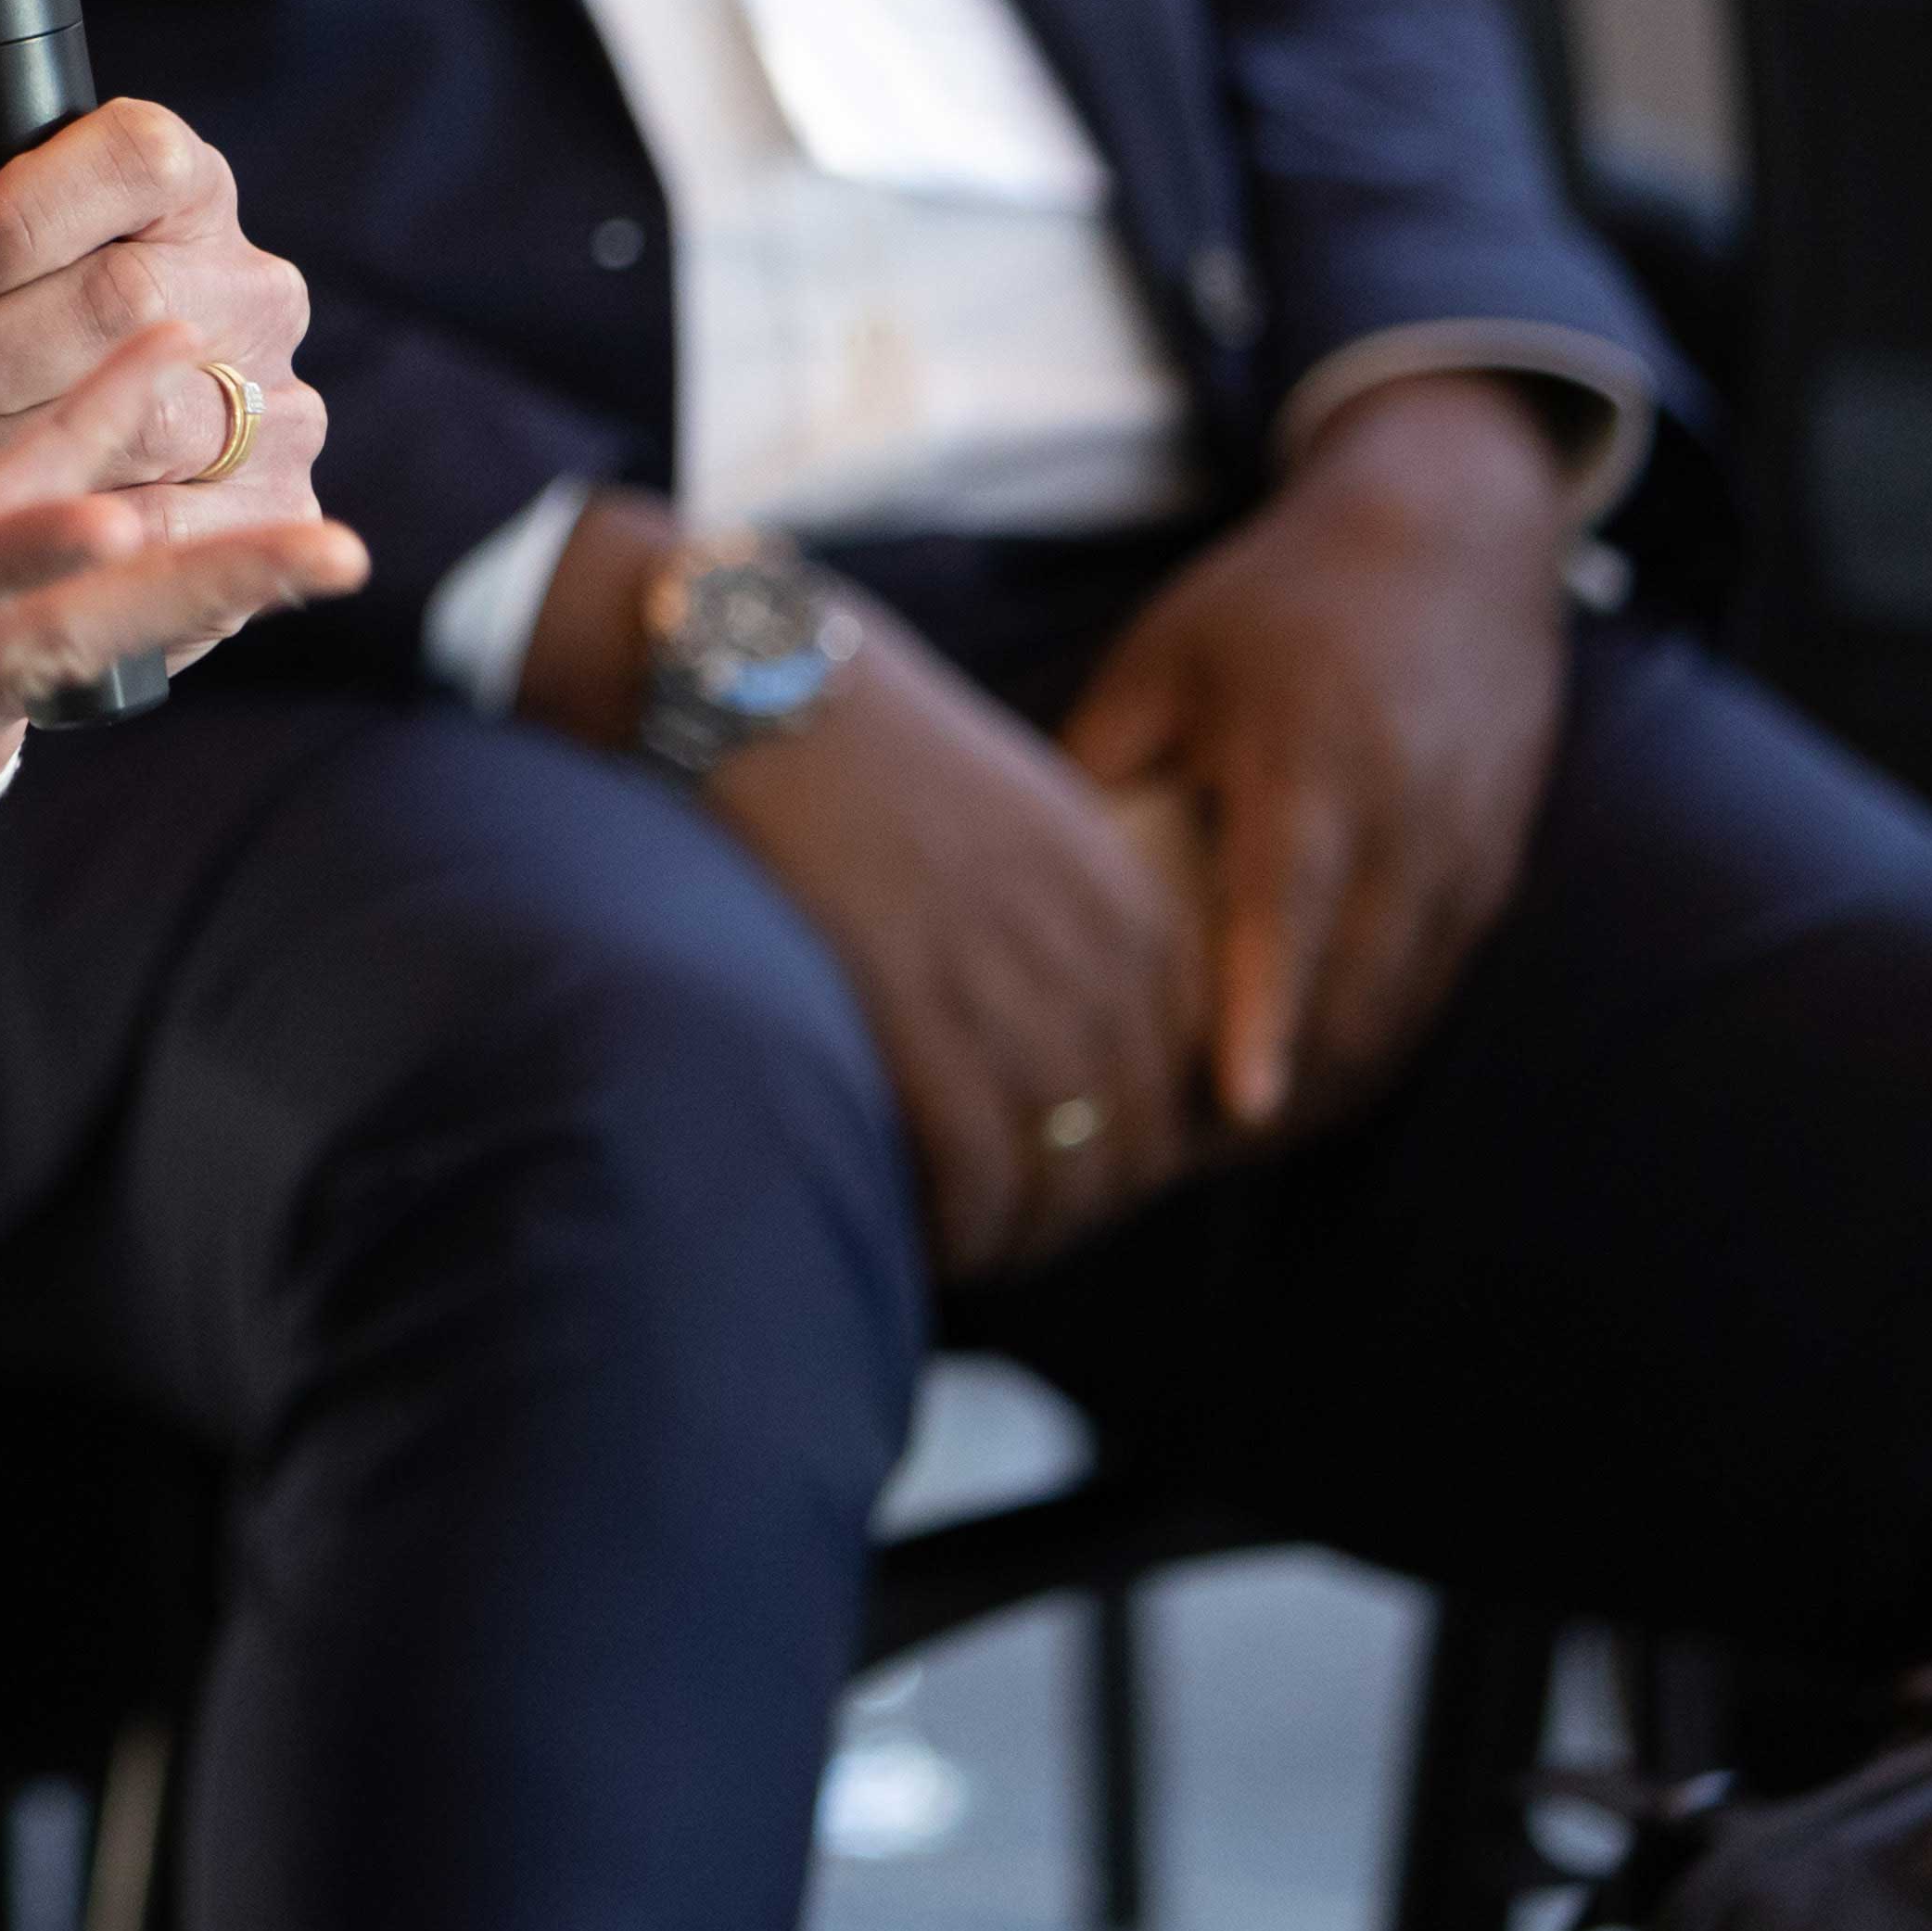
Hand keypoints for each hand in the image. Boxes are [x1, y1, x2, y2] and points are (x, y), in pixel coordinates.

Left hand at [0, 105, 328, 575]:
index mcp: (168, 179)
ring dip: (9, 446)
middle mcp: (245, 282)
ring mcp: (274, 398)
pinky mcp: (266, 507)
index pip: (133, 160)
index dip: (15, 220)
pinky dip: (59, 527)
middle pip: (131, 300)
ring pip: (152, 421)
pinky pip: (175, 525)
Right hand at [685, 598, 1216, 1283]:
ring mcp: (1001, 981)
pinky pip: (971, 1166)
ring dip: (1020, 1235)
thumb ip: (1061, 909)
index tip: (1070, 1181)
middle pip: (1130, 1138)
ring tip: (970, 1254)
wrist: (751, 676)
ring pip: (1056, 1168)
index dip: (1131, 1152)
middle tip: (1017, 1239)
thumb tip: (1058, 1017)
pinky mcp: (913, 1010)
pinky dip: (958, 1226)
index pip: (1181, 1077)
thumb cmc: (860, 739)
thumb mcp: (1011, 809)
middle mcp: (1087, 948)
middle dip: (1080, 1210)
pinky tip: (924, 1241)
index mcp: (1123, 898)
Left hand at [1062, 373, 1571, 1139]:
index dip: (1264, 1013)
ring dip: (1320, 1089)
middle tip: (1161, 1158)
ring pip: (1400, 1011)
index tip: (1235, 1104)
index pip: (1289, 909)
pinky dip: (1365, 1046)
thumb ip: (1099, 768)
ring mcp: (1466, 852)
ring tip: (1209, 1149)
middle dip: (1273, 1092)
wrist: (1453, 540)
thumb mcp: (1164, 660)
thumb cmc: (1276, 602)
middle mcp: (1407, 818)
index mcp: (1312, 759)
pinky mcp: (1494, 873)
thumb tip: (1010, 880)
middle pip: (1353, 994)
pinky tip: (1290, 1088)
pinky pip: (1431, 990)